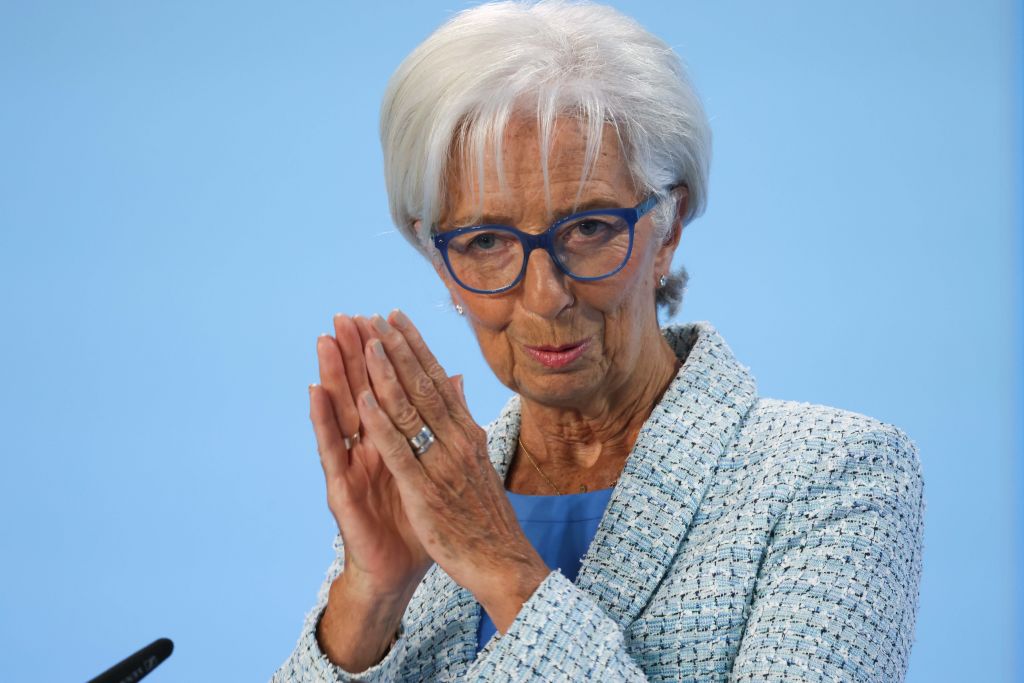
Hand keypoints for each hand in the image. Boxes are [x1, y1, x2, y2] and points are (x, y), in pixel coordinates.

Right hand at [310, 314, 432, 597]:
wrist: (401, 571)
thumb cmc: (417, 521)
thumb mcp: (435, 467)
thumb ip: (439, 421)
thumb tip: (455, 381)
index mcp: (392, 440)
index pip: (385, 389)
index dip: (383, 356)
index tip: (380, 317)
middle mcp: (367, 448)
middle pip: (360, 392)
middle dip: (353, 355)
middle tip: (345, 315)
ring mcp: (351, 466)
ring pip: (341, 413)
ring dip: (332, 375)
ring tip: (325, 338)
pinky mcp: (341, 489)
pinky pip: (331, 451)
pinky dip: (323, 420)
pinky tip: (314, 392)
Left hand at [356, 310, 549, 631]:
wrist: (503, 561)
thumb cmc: (486, 514)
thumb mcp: (479, 459)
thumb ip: (464, 420)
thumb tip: (458, 383)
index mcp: (467, 432)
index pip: (438, 379)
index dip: (414, 346)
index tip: (395, 317)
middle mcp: (457, 439)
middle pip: (423, 385)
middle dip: (397, 348)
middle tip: (374, 315)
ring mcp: (442, 463)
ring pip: (410, 410)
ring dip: (385, 373)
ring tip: (365, 342)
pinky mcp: (425, 490)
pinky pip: (400, 451)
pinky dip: (381, 423)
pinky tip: (364, 399)